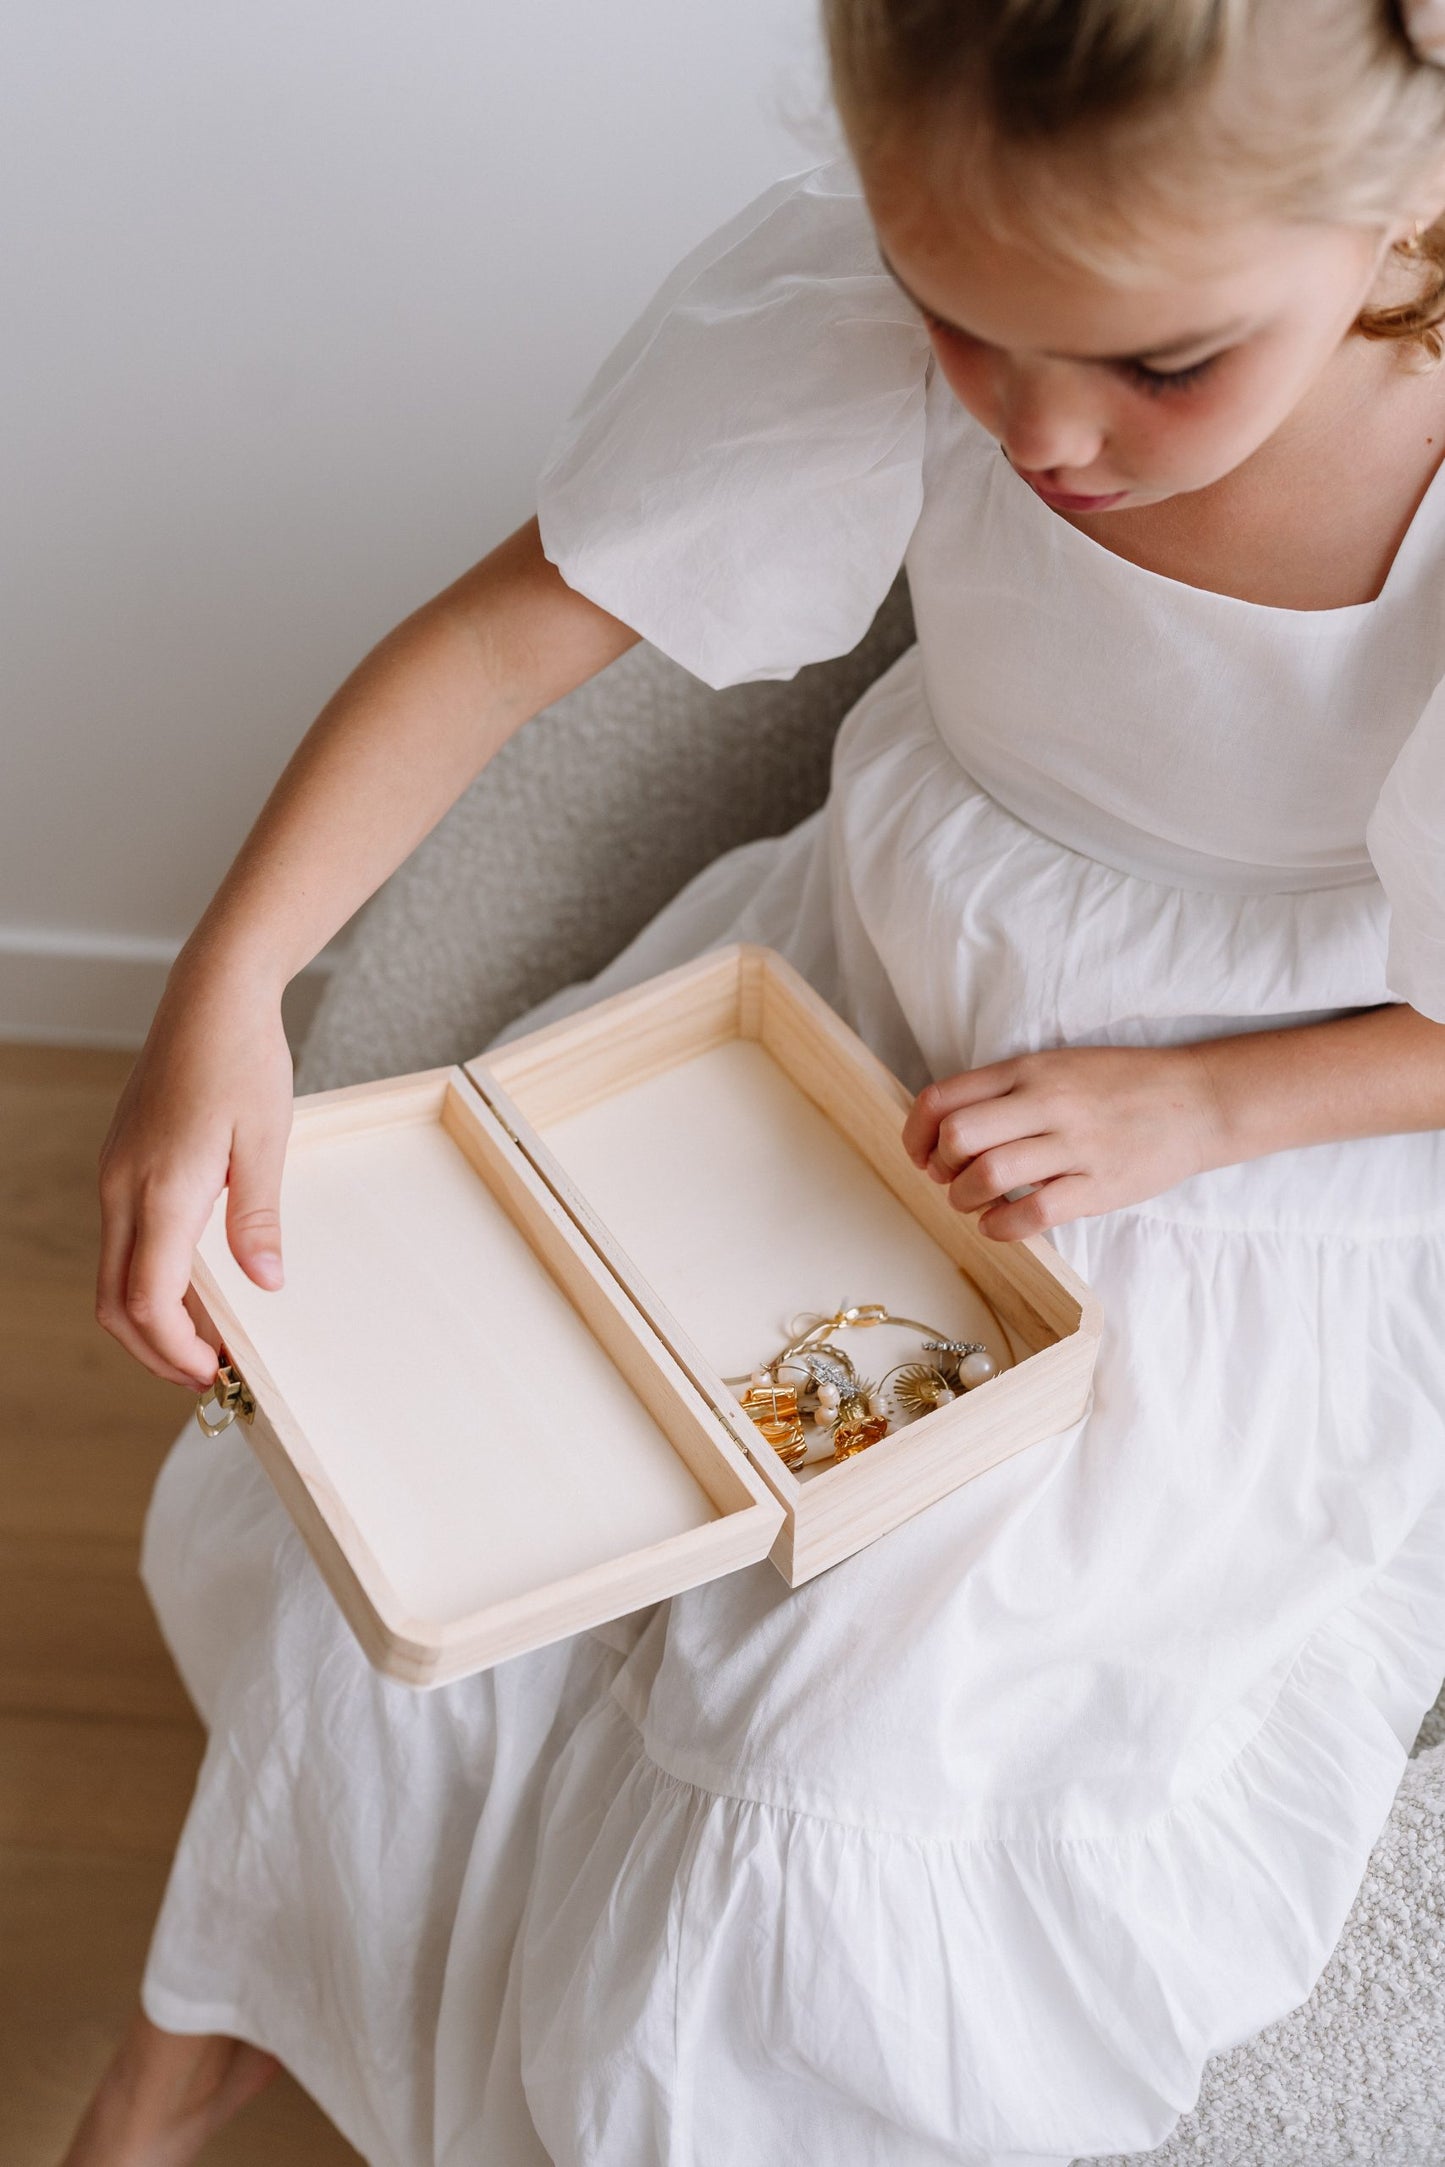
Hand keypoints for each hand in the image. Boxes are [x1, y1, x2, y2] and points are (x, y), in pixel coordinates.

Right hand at [97, 966, 293, 1388]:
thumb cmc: (243, 1059)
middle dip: (155, 1351)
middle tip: (208, 1376)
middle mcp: (123, 1188)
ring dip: (149, 1320)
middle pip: (114, 1302)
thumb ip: (259, 1217)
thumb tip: (266, 1285)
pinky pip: (121, 1241)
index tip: (216, 1373)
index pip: (149, 1300)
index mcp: (162, 1190)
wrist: (210, 997)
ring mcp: (116, 1175)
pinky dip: (147, 1281)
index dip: (177, 1349)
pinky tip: (194, 1286)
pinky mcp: (121, 1163)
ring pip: (112, 1274)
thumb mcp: (267, 1140)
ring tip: (204, 1340)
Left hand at [901, 1043, 1220, 1240]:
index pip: (943, 1097)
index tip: (921, 1154)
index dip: (916, 1133)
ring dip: (965, 1199)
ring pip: (988, 1175)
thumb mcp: (1058, 1066)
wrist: (1198, 1100)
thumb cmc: (1121, 1086)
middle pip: (957, 1136)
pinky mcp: (1099, 1186)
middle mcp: (1046, 1101)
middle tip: (949, 1179)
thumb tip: (949, 1130)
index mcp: (1029, 1069)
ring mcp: (1074, 1144)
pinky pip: (1033, 1214)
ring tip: (974, 1204)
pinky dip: (1001, 1227)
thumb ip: (1007, 1090)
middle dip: (939, 1167)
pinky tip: (999, 1224)